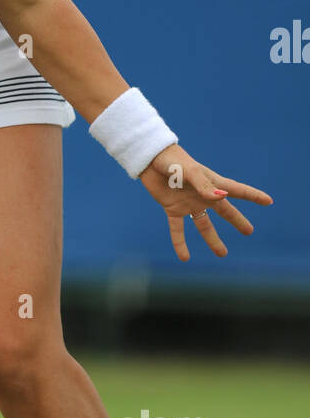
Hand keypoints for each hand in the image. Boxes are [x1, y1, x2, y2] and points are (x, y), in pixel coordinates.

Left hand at [139, 145, 272, 261]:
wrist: (149, 159)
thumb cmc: (172, 160)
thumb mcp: (189, 171)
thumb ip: (204, 185)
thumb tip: (222, 198)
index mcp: (211, 183)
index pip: (237, 190)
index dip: (253, 196)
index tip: (269, 201)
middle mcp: (203, 195)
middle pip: (224, 211)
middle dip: (237, 221)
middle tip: (249, 231)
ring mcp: (188, 203)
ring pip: (204, 225)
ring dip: (213, 239)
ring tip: (223, 254)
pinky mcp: (172, 209)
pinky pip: (178, 229)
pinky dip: (180, 243)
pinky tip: (184, 258)